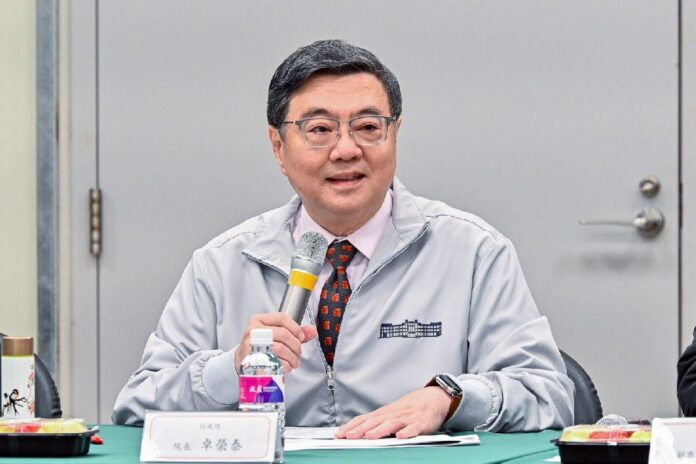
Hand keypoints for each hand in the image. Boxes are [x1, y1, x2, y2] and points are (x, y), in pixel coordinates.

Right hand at [235, 313, 317, 372]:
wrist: (243, 361)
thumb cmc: (261, 346)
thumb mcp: (275, 335)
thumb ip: (294, 332)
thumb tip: (312, 331)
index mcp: (259, 319)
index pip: (282, 317)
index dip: (295, 327)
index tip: (301, 337)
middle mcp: (253, 330)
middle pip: (283, 334)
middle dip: (296, 345)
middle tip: (298, 353)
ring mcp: (251, 344)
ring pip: (280, 348)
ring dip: (292, 357)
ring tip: (295, 362)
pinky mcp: (252, 359)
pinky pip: (275, 362)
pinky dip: (286, 366)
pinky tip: (287, 367)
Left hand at [335, 386, 451, 438]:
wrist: (433, 399)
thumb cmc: (408, 409)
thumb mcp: (391, 413)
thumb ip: (376, 422)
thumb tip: (356, 430)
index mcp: (384, 413)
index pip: (365, 419)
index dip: (352, 427)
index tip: (339, 435)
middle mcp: (393, 414)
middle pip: (375, 421)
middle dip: (361, 429)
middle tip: (349, 437)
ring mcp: (407, 418)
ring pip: (392, 424)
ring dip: (380, 430)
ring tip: (370, 436)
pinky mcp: (421, 423)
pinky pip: (414, 428)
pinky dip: (407, 431)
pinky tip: (401, 436)